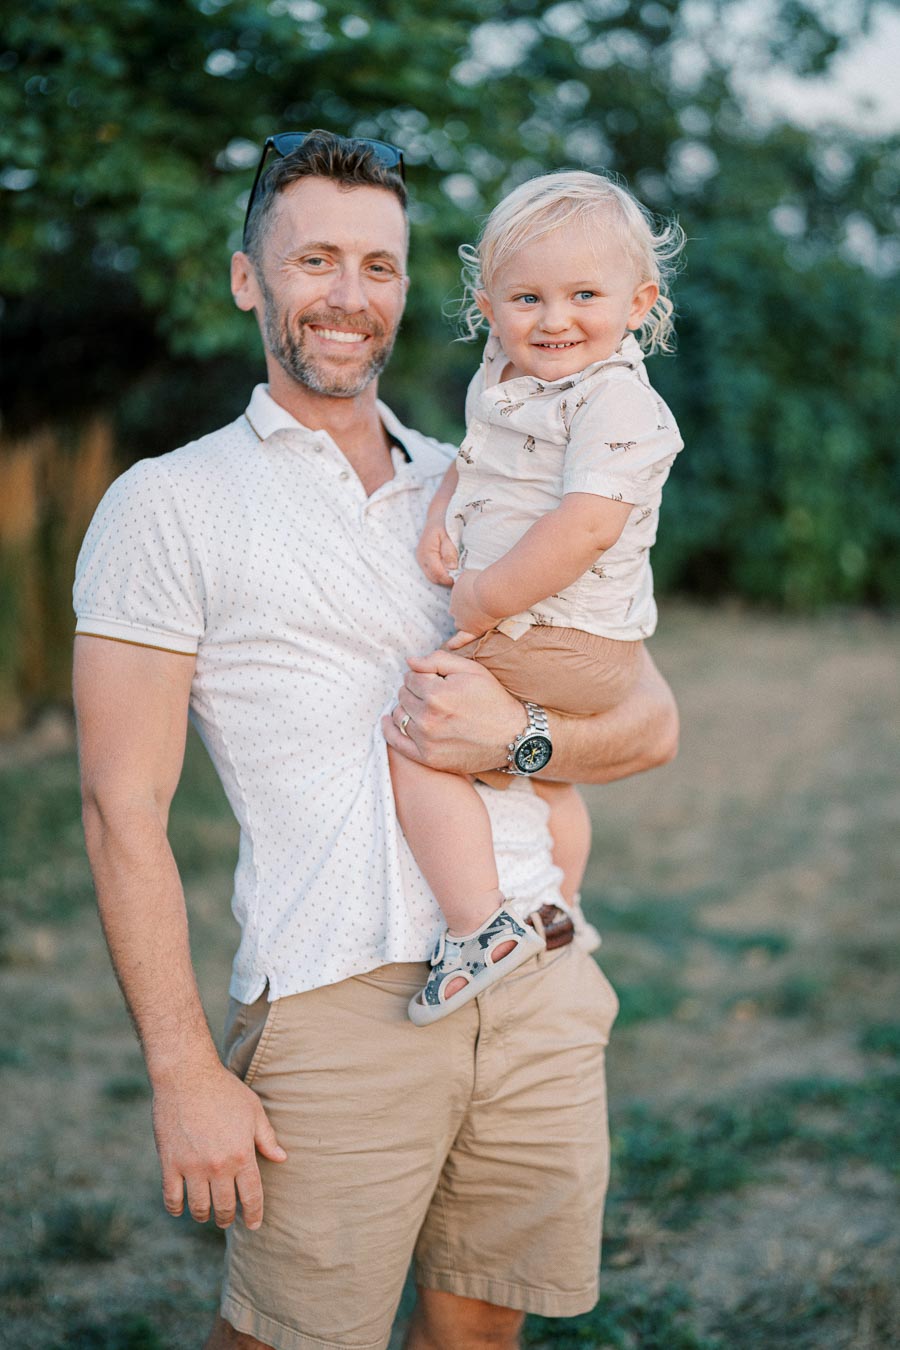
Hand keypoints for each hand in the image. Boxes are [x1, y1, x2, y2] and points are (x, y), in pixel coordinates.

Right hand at [152, 1060, 286, 1230]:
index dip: (254, 1214)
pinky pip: (172, 1198)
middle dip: (227, 1218)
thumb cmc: (224, 1090)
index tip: (254, 1225)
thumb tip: (281, 1158)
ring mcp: (192, 1167)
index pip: (251, 1196)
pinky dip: (177, 1208)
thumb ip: (267, 1137)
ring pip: (199, 1207)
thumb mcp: (253, 1110)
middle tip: (227, 1220)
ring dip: (204, 1215)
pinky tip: (181, 1209)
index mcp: (242, 1154)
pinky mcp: (170, 1163)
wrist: (186, 1076)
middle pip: (224, 1207)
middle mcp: (218, 1166)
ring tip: (207, 1215)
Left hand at [382, 648, 525, 773]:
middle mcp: (428, 719)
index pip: (411, 676)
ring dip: (407, 708)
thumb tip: (409, 661)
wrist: (512, 737)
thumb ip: (437, 660)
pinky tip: (390, 721)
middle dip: (415, 690)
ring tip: (426, 707)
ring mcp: (426, 741)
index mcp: (437, 694)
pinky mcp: (427, 758)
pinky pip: (396, 741)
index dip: (423, 675)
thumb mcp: (471, 670)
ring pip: (399, 715)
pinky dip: (390, 728)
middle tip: (434, 694)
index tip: (436, 679)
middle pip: (403, 695)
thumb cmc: (492, 700)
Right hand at [416, 518, 457, 586]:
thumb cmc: (446, 523)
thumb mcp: (450, 535)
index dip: (451, 578)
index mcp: (426, 552)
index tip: (463, 577)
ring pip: (434, 577)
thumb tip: (452, 567)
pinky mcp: (425, 561)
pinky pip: (433, 573)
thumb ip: (450, 551)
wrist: (439, 515)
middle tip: (462, 575)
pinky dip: (443, 573)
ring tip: (458, 572)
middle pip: (435, 578)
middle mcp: (421, 558)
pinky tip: (452, 568)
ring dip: (446, 577)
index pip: (438, 574)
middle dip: (448, 579)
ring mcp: (421, 560)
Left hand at [449, 570, 498, 640]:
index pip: (458, 598)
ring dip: (465, 623)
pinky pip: (461, 639)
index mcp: (455, 593)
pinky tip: (450, 646)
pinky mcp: (472, 630)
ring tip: (474, 622)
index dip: (467, 598)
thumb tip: (464, 583)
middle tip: (476, 608)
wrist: (490, 593)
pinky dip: (456, 642)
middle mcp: (455, 608)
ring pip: (460, 624)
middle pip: (456, 611)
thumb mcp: (469, 575)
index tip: (475, 597)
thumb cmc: (483, 581)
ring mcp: (462, 621)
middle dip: (464, 610)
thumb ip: (465, 581)